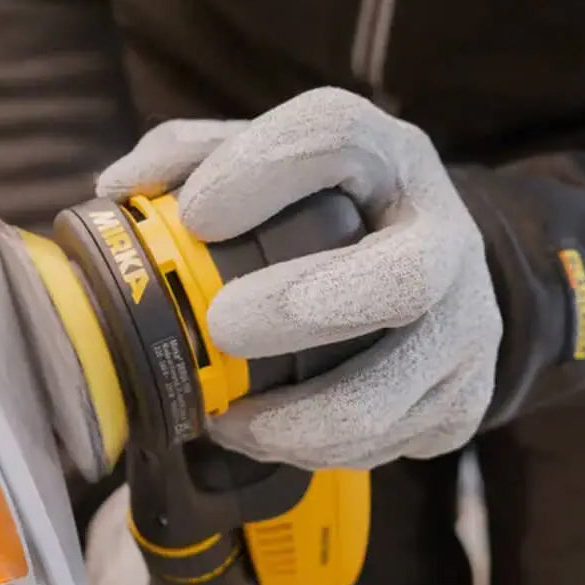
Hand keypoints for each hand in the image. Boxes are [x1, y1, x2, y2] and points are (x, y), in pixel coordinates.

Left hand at [97, 88, 502, 468]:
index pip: (336, 135)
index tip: (196, 216)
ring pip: (389, 392)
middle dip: (301, 309)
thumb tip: (117, 187)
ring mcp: (468, 324)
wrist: (433, 271)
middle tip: (222, 326)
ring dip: (296, 419)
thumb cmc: (329, 212)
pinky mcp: (467, 396)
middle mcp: (445, 235)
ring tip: (228, 419)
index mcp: (386, 159)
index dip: (261, 171)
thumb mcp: (271, 164)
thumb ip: (191, 157)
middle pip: (401, 277)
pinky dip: (316, 450)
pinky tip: (270, 432)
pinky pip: (387, 442)